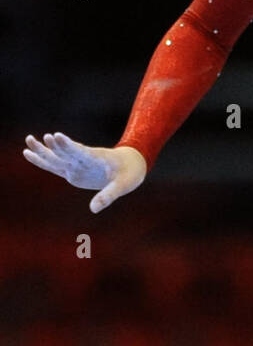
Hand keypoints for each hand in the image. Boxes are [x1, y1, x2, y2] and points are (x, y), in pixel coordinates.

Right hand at [22, 132, 146, 212]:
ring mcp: (76, 164)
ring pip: (56, 157)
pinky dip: (42, 161)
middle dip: (52, 146)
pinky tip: (28, 153)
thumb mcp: (122, 186)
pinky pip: (55, 165)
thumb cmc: (128, 173)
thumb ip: (108, 196)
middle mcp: (83, 159)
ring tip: (28, 139)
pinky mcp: (72, 170)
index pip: (79, 151)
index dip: (67, 145)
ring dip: (42, 150)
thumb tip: (93, 209)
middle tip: (39, 137)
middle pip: (64, 152)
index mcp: (96, 158)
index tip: (55, 136)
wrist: (130, 164)